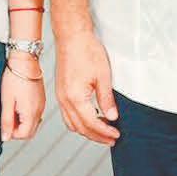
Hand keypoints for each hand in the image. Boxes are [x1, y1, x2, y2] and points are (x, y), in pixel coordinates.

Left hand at [1, 52, 46, 141]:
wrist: (25, 60)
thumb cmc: (15, 77)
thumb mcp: (7, 101)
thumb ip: (7, 121)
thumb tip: (6, 137)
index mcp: (31, 113)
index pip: (24, 135)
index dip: (12, 133)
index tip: (4, 124)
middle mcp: (39, 110)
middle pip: (30, 132)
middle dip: (17, 130)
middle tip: (7, 118)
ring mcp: (41, 104)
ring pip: (33, 123)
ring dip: (22, 122)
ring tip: (11, 109)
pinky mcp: (41, 99)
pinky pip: (35, 114)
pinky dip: (26, 115)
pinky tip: (18, 104)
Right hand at [53, 30, 119, 144]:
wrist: (72, 36)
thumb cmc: (86, 51)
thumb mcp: (103, 76)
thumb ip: (106, 99)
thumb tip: (112, 117)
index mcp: (75, 97)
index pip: (91, 123)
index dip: (105, 132)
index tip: (116, 135)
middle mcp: (64, 100)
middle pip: (80, 128)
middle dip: (97, 136)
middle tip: (112, 139)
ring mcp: (60, 96)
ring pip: (72, 123)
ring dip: (87, 130)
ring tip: (103, 132)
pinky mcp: (60, 92)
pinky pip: (67, 115)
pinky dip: (79, 122)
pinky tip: (91, 118)